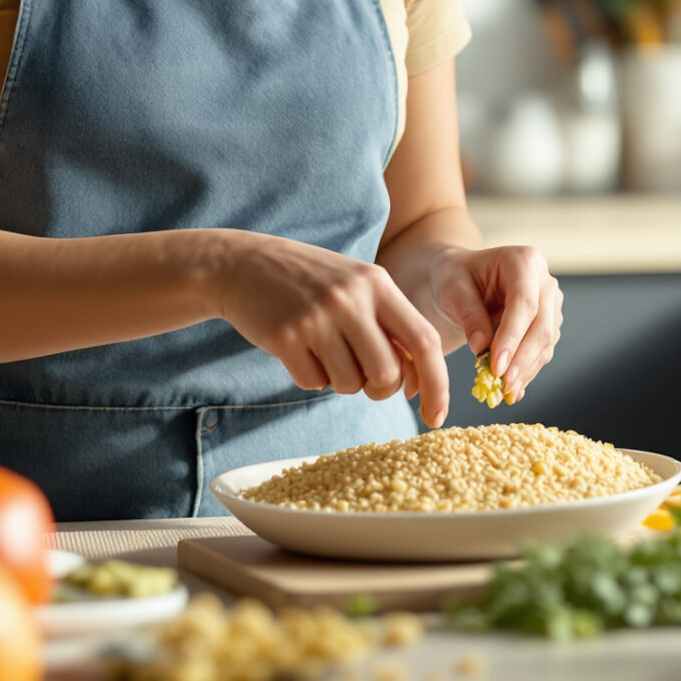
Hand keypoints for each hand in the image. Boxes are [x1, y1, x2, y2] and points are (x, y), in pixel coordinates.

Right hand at [205, 230, 448, 418]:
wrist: (243, 264)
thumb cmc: (312, 282)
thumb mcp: (357, 287)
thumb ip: (390, 324)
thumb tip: (419, 381)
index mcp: (378, 283)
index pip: (424, 341)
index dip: (437, 384)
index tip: (437, 416)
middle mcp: (351, 298)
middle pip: (387, 374)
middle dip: (378, 388)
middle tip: (362, 375)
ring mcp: (317, 318)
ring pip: (350, 384)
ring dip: (340, 381)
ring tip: (323, 350)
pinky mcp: (285, 337)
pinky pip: (313, 383)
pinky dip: (310, 376)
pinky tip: (298, 349)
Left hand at [413, 244, 562, 410]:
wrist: (463, 279)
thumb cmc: (456, 277)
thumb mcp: (452, 288)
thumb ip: (468, 314)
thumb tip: (482, 347)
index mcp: (524, 261)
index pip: (524, 303)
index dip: (513, 336)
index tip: (497, 366)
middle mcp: (545, 281)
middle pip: (542, 325)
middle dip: (523, 358)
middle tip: (503, 384)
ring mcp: (550, 304)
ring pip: (545, 342)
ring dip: (526, 369)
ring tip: (505, 391)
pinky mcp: (547, 324)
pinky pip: (542, 351)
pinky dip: (527, 370)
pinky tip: (511, 388)